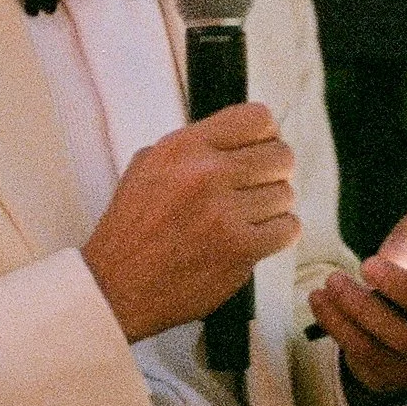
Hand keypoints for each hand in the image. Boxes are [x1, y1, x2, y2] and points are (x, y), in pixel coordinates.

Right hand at [82, 105, 299, 342]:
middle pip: (280, 155)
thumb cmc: (131, 231)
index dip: (266, 136)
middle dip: (273, 172)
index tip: (259, 150)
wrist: (118, 286)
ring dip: (272, 207)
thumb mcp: (146, 168)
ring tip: (247, 218)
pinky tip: (255, 237)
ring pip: (285, 194)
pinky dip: (277, 234)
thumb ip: (191, 148)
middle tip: (257, 188)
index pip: (256, 119)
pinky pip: (288, 228)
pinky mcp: (240, 249)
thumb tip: (235, 140)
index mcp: (183, 148)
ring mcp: (224, 212)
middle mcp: (205, 174)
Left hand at [306, 205, 406, 396]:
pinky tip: (320, 302)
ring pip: (403, 341)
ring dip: (363, 309)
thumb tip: (396, 258)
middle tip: (366, 264)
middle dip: (402, 290)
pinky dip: (340, 326)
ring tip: (333, 281)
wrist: (390, 301)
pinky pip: (370, 356)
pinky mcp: (400, 375)